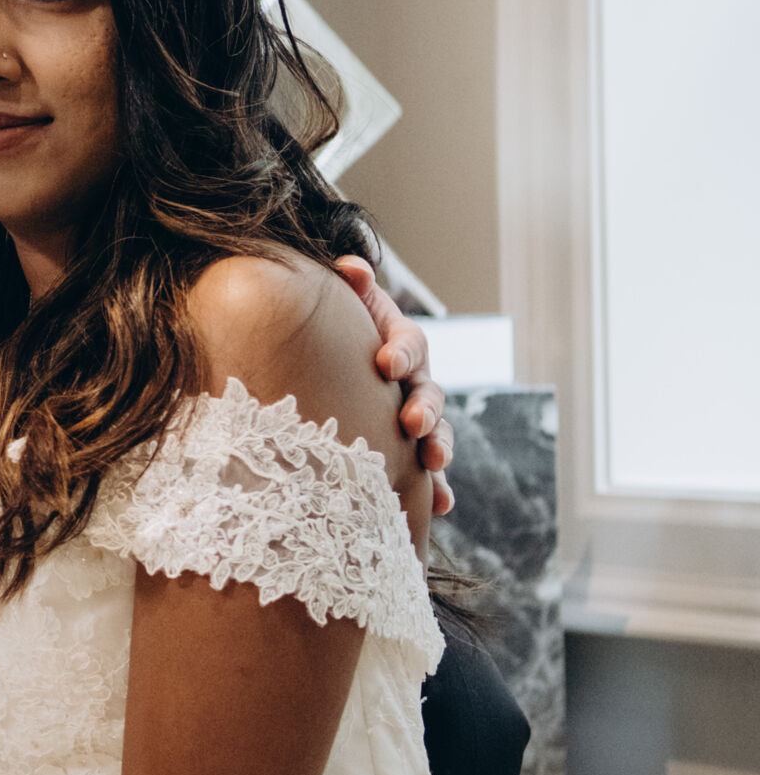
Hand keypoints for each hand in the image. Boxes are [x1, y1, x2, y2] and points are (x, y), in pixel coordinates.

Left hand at [335, 256, 454, 514]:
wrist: (335, 364)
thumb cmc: (341, 332)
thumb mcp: (347, 306)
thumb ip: (352, 286)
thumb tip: (351, 267)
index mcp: (401, 344)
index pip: (411, 344)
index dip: (401, 352)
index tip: (384, 363)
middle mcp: (416, 382)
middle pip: (431, 393)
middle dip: (424, 409)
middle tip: (412, 423)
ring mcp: (418, 418)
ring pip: (437, 433)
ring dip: (439, 448)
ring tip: (433, 464)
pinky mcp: (412, 452)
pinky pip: (430, 473)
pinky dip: (438, 489)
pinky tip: (439, 507)